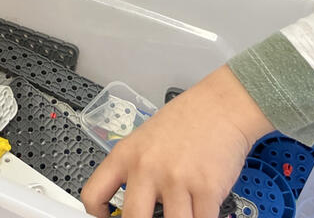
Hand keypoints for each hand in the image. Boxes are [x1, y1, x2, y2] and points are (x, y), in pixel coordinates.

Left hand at [80, 65, 272, 217]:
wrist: (220, 106)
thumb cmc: (185, 121)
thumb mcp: (144, 140)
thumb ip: (135, 170)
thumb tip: (132, 204)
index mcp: (125, 155)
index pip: (93, 195)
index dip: (97, 214)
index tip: (108, 217)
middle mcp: (146, 168)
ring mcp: (176, 180)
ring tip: (181, 212)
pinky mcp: (207, 189)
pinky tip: (200, 212)